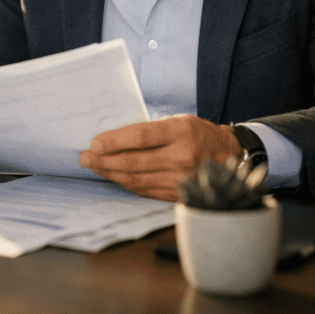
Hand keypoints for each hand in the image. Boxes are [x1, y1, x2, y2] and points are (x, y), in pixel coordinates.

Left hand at [78, 114, 241, 200]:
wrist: (228, 154)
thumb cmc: (198, 133)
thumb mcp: (178, 120)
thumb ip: (151, 129)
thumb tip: (114, 138)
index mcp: (181, 132)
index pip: (140, 137)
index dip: (114, 141)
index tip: (94, 143)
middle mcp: (182, 156)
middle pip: (134, 162)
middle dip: (104, 161)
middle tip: (86, 158)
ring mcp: (181, 178)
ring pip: (137, 179)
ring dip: (111, 174)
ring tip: (95, 167)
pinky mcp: (179, 193)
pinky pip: (146, 190)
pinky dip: (127, 183)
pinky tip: (114, 177)